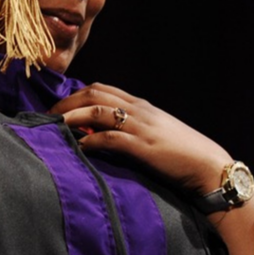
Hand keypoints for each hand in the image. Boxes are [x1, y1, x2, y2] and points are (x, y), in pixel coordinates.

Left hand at [49, 83, 232, 196]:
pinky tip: (79, 147)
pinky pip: (111, 138)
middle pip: (93, 94)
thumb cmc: (180, 153)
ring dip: (71, 117)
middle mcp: (138, 110)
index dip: (73, 95)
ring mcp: (141, 126)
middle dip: (65, 103)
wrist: (209, 166)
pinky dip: (91, 140)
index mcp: (140, 104)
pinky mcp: (144, 147)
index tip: (55, 107)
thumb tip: (99, 133)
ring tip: (53, 126)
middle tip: (45, 116)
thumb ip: (130, 127)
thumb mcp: (154, 132)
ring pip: (98, 110)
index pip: (100, 88)